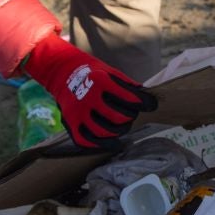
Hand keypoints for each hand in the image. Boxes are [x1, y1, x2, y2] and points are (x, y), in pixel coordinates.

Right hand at [23, 31, 156, 150]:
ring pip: (104, 133)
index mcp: (101, 82)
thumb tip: (147, 98)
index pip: (129, 99)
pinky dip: (101, 144)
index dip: (145, 103)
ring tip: (122, 128)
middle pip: (118, 119)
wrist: (62, 71)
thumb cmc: (93, 73)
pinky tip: (111, 141)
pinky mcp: (70, 123)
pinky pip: (87, 141)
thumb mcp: (111, 72)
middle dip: (130, 118)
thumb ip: (128, 86)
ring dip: (118, 132)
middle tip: (131, 115)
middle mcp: (89, 98)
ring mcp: (78, 112)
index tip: (151, 105)